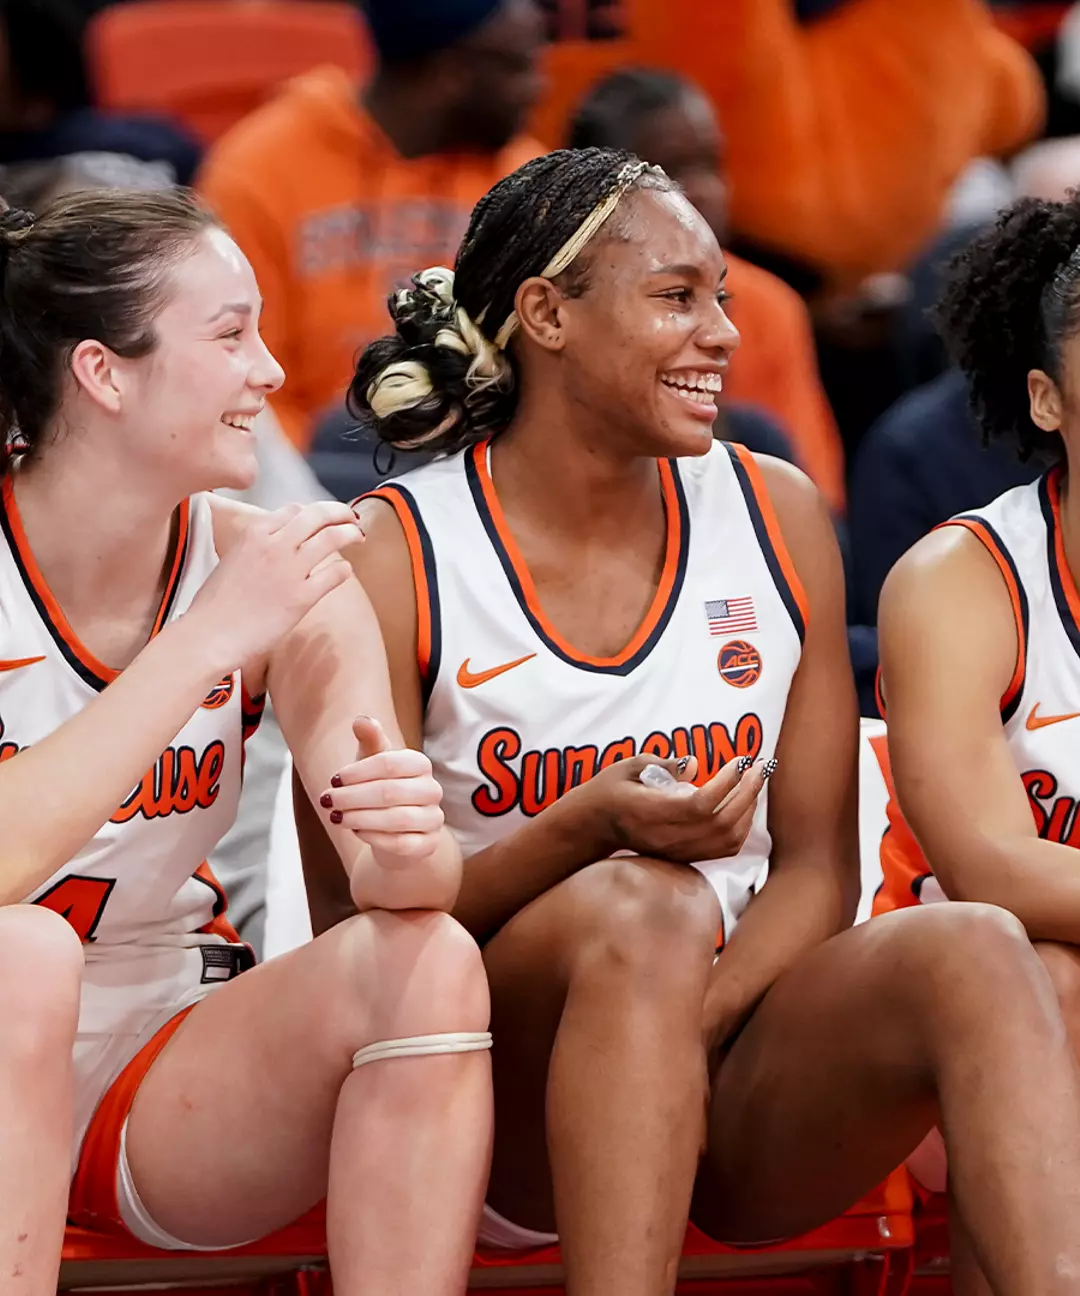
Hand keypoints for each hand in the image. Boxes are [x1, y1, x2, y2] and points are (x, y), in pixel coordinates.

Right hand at [188, 502, 362, 667]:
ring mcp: (290, 569)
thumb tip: (273, 546)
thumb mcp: (230, 560)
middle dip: (340, 512)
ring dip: (350, 533)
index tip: (320, 519)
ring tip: (359, 536)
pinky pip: (334, 574)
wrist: (209, 636)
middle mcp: (274, 544)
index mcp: (254, 533)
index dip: (311, 513)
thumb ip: (254, 548)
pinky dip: (344, 569)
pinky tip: (345, 571)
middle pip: (318, 515)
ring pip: (332, 537)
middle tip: (351, 517)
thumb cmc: (213, 605)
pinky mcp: (302, 597)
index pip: (294, 510)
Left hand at [320, 716, 444, 864]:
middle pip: (390, 792)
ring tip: (335, 817)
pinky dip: (373, 837)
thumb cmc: (381, 788)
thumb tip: (361, 720)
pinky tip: (355, 831)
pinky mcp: (428, 845)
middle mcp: (432, 790)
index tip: (334, 779)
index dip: (357, 772)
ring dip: (359, 818)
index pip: (389, 763)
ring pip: (396, 819)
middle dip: (352, 797)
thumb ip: (369, 739)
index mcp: (420, 764)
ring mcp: (433, 819)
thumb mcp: (372, 762)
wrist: (396, 830)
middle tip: (326, 800)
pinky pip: (400, 843)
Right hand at [574, 753, 771, 864]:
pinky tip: (744, 804)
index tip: (740, 761)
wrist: (593, 826)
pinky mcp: (685, 856)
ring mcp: (678, 851)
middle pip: (722, 823)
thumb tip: (694, 765)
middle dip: (749, 792)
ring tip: (755, 782)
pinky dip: (742, 827)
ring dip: (749, 809)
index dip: (727, 784)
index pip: (701, 805)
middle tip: (761, 765)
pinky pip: (724, 848)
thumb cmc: (608, 790)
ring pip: (728, 839)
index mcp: (652, 813)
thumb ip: (663, 764)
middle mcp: (669, 837)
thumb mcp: (627, 766)